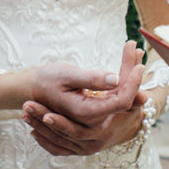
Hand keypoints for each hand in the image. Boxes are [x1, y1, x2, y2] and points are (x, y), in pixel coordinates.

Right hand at [20, 43, 146, 155]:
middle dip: (133, 72)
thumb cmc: (45, 80)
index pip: (122, 101)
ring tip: (134, 51)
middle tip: (137, 49)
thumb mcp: (67, 75)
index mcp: (87, 112)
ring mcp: (94, 114)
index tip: (139, 63)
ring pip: (120, 96)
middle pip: (124, 98)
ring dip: (128, 73)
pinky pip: (112, 95)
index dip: (133, 83)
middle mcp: (93, 118)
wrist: (29, 89)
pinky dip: (121, 78)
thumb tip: (117, 79)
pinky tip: (127, 62)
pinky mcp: (93, 107)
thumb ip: (92, 79)